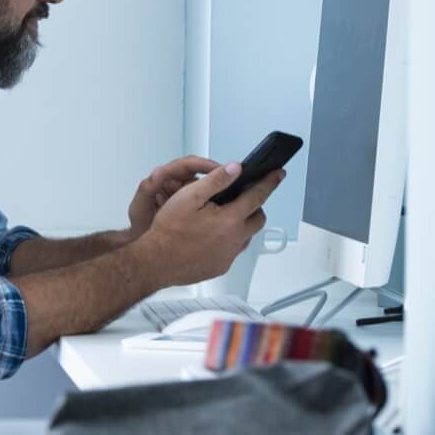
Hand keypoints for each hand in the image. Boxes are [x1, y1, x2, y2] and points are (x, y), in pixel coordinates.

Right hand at [134, 160, 286, 287]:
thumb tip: (235, 168)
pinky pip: (232, 251)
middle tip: (243, 199)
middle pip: (258, 219)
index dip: (269, 183)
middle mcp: (235, 239)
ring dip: (241, 225)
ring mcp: (229, 255)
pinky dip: (229, 241)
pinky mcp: (221, 266)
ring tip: (222, 218)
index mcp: (230, 219)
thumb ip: (215, 181)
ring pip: (246, 236)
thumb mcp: (189, 197)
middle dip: (255, 207)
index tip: (278, 174)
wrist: (156, 261)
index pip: (257, 196)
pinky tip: (210, 237)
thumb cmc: (169, 229)